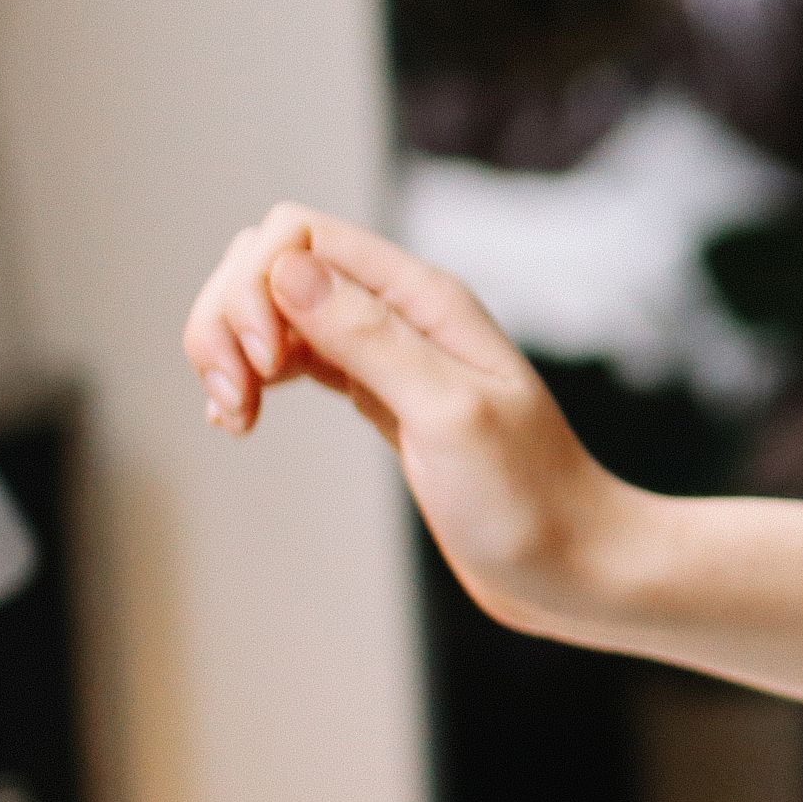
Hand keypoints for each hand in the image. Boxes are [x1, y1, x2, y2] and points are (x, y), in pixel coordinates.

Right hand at [179, 205, 626, 637]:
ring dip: (231, 349)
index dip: (257, 287)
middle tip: (231, 398)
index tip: (263, 365)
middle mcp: (402, 314)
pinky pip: (294, 357)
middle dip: (228, 317)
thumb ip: (370, 340)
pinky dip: (252, 378)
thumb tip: (286, 271)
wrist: (573, 567)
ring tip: (232, 416)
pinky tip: (239, 420)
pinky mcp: (378, 398)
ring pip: (276, 310)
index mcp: (424, 300)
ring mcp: (388, 356)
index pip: (300, 234)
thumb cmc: (527, 501)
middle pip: (274, 264)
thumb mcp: (448, 416)